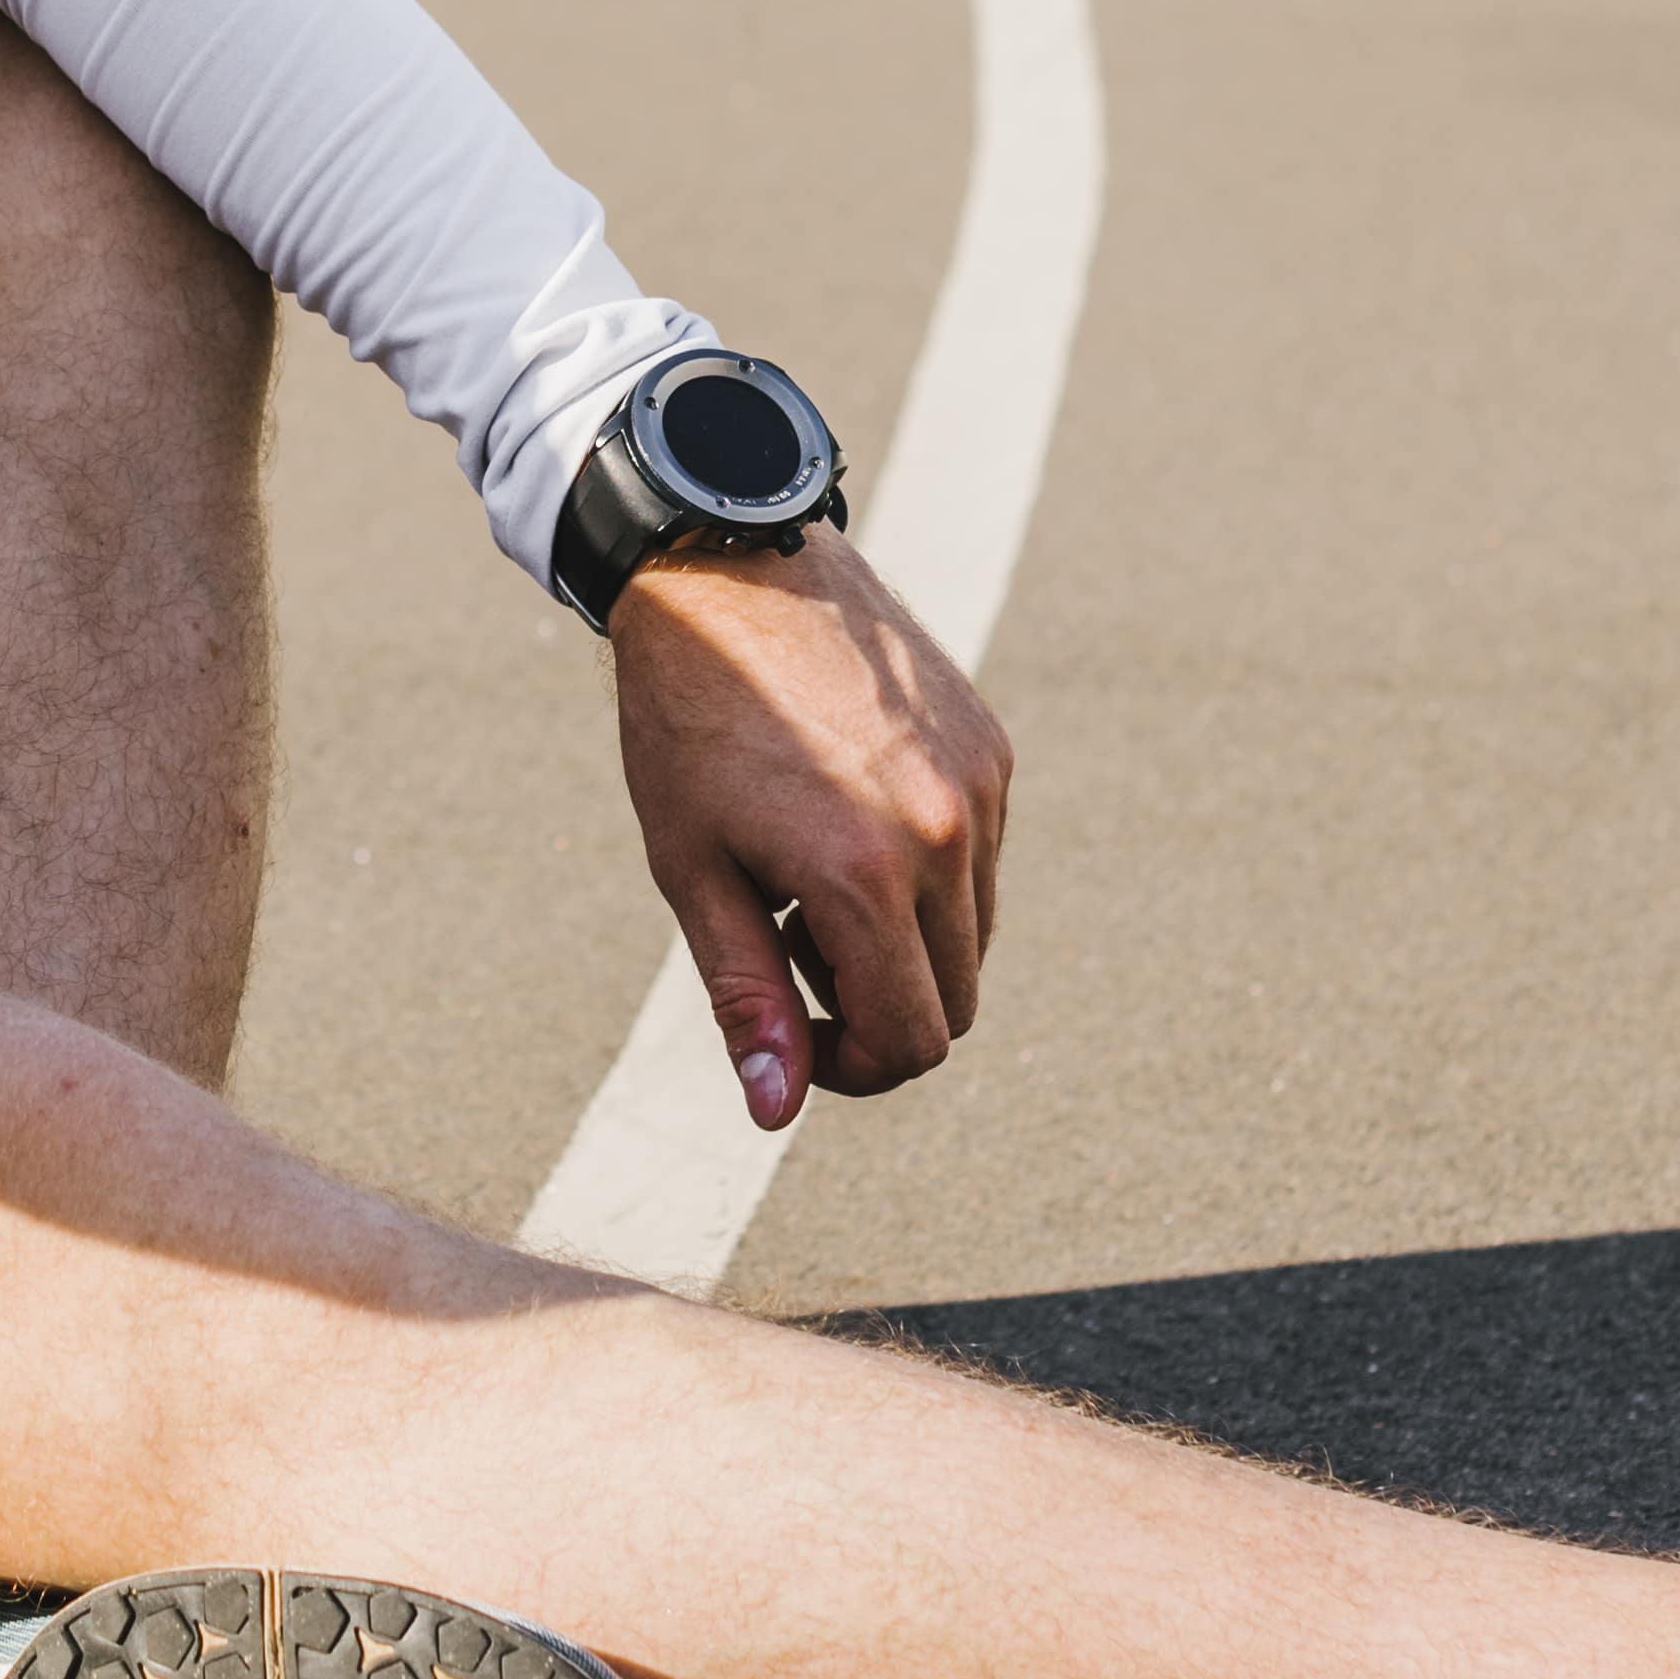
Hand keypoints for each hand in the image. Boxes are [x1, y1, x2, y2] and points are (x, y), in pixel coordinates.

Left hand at [609, 529, 1007, 1127]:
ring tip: (813, 876)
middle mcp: (946, 833)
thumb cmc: (686, 725)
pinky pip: (983, 858)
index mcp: (866, 876)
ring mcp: (981, 785)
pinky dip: (929, 874)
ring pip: (975, 935)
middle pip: (955, 1003)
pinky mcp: (993, 745)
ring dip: (905, 943)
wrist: (727, 568)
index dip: (852, 1068)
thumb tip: (778, 1110)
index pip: (911, 1041)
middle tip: (791, 946)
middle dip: (878, 1009)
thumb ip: (747, 996)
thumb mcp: (692, 871)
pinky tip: (849, 817)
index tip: (794, 1032)